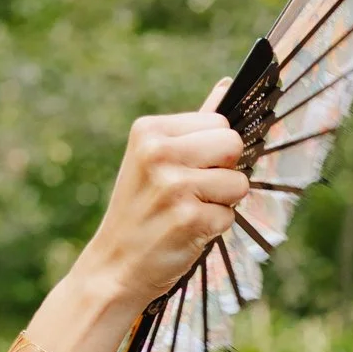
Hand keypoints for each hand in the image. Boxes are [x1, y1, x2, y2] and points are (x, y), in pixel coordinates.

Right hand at [70, 82, 250, 308]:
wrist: (114, 266)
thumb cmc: (142, 210)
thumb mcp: (156, 159)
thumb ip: (195, 125)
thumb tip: (226, 85)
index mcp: (149, 130)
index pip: (220, 122)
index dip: (214, 151)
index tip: (188, 169)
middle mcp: (159, 152)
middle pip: (233, 144)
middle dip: (224, 172)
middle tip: (192, 192)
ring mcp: (174, 186)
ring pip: (239, 182)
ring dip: (221, 203)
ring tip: (186, 212)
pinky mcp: (189, 219)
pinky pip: (231, 216)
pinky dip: (215, 229)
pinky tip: (185, 233)